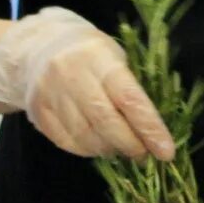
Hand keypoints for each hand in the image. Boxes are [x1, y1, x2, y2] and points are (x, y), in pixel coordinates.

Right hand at [0, 7, 174, 160]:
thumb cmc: (91, 54)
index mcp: (99, 57)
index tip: (166, 151)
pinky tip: (99, 146)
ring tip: (123, 149)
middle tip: (145, 155)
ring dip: (109, 149)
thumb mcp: (116, 57)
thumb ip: (133, 89)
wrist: (39, 47)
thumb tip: (155, 132)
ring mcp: (50, 94)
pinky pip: (66, 142)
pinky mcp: (37, 112)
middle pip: (105, 122)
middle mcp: (71, 75)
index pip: (129, 98)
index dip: (149, 128)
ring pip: (85, 136)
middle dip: (130, 145)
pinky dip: (88, 150)